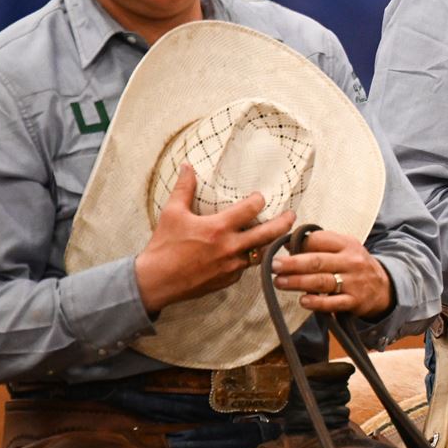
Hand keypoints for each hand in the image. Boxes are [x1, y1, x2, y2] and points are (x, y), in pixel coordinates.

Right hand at [134, 165, 297, 315]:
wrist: (155, 281)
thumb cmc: (163, 246)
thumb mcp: (172, 213)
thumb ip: (183, 188)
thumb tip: (187, 166)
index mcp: (218, 228)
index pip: (251, 209)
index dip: (259, 200)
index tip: (260, 197)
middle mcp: (230, 247)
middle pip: (269, 233)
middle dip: (285, 222)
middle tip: (292, 215)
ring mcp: (232, 266)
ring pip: (262, 253)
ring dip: (271, 242)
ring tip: (278, 234)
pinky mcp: (229, 280)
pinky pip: (246, 267)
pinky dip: (249, 259)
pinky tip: (249, 252)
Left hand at [272, 228, 394, 318]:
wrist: (383, 287)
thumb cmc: (354, 266)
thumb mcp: (343, 249)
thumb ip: (319, 245)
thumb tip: (287, 243)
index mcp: (346, 244)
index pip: (321, 240)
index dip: (300, 243)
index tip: (280, 248)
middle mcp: (351, 261)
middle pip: (318, 261)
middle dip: (293, 264)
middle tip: (273, 265)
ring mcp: (353, 282)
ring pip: (322, 281)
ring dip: (298, 282)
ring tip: (279, 282)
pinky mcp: (354, 301)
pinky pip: (333, 303)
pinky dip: (317, 302)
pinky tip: (303, 301)